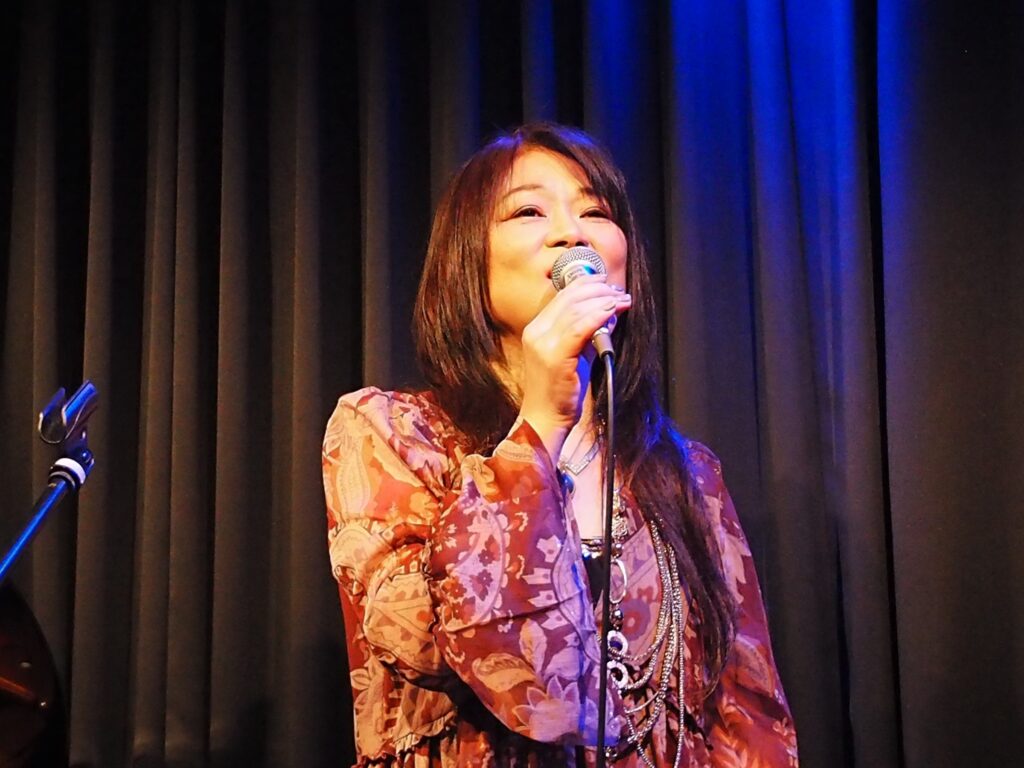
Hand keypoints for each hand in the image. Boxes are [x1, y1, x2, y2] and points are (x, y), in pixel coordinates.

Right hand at [517, 274, 630, 462]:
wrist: (545, 419)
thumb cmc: (560, 392)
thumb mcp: (574, 355)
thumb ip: (587, 334)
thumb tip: (608, 315)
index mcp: (536, 330)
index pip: (561, 297)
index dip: (585, 284)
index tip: (604, 282)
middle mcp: (536, 333)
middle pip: (569, 299)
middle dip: (597, 290)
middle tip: (618, 291)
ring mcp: (543, 344)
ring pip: (575, 310)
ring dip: (603, 301)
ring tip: (621, 300)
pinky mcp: (554, 356)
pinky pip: (579, 328)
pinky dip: (598, 316)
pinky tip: (612, 311)